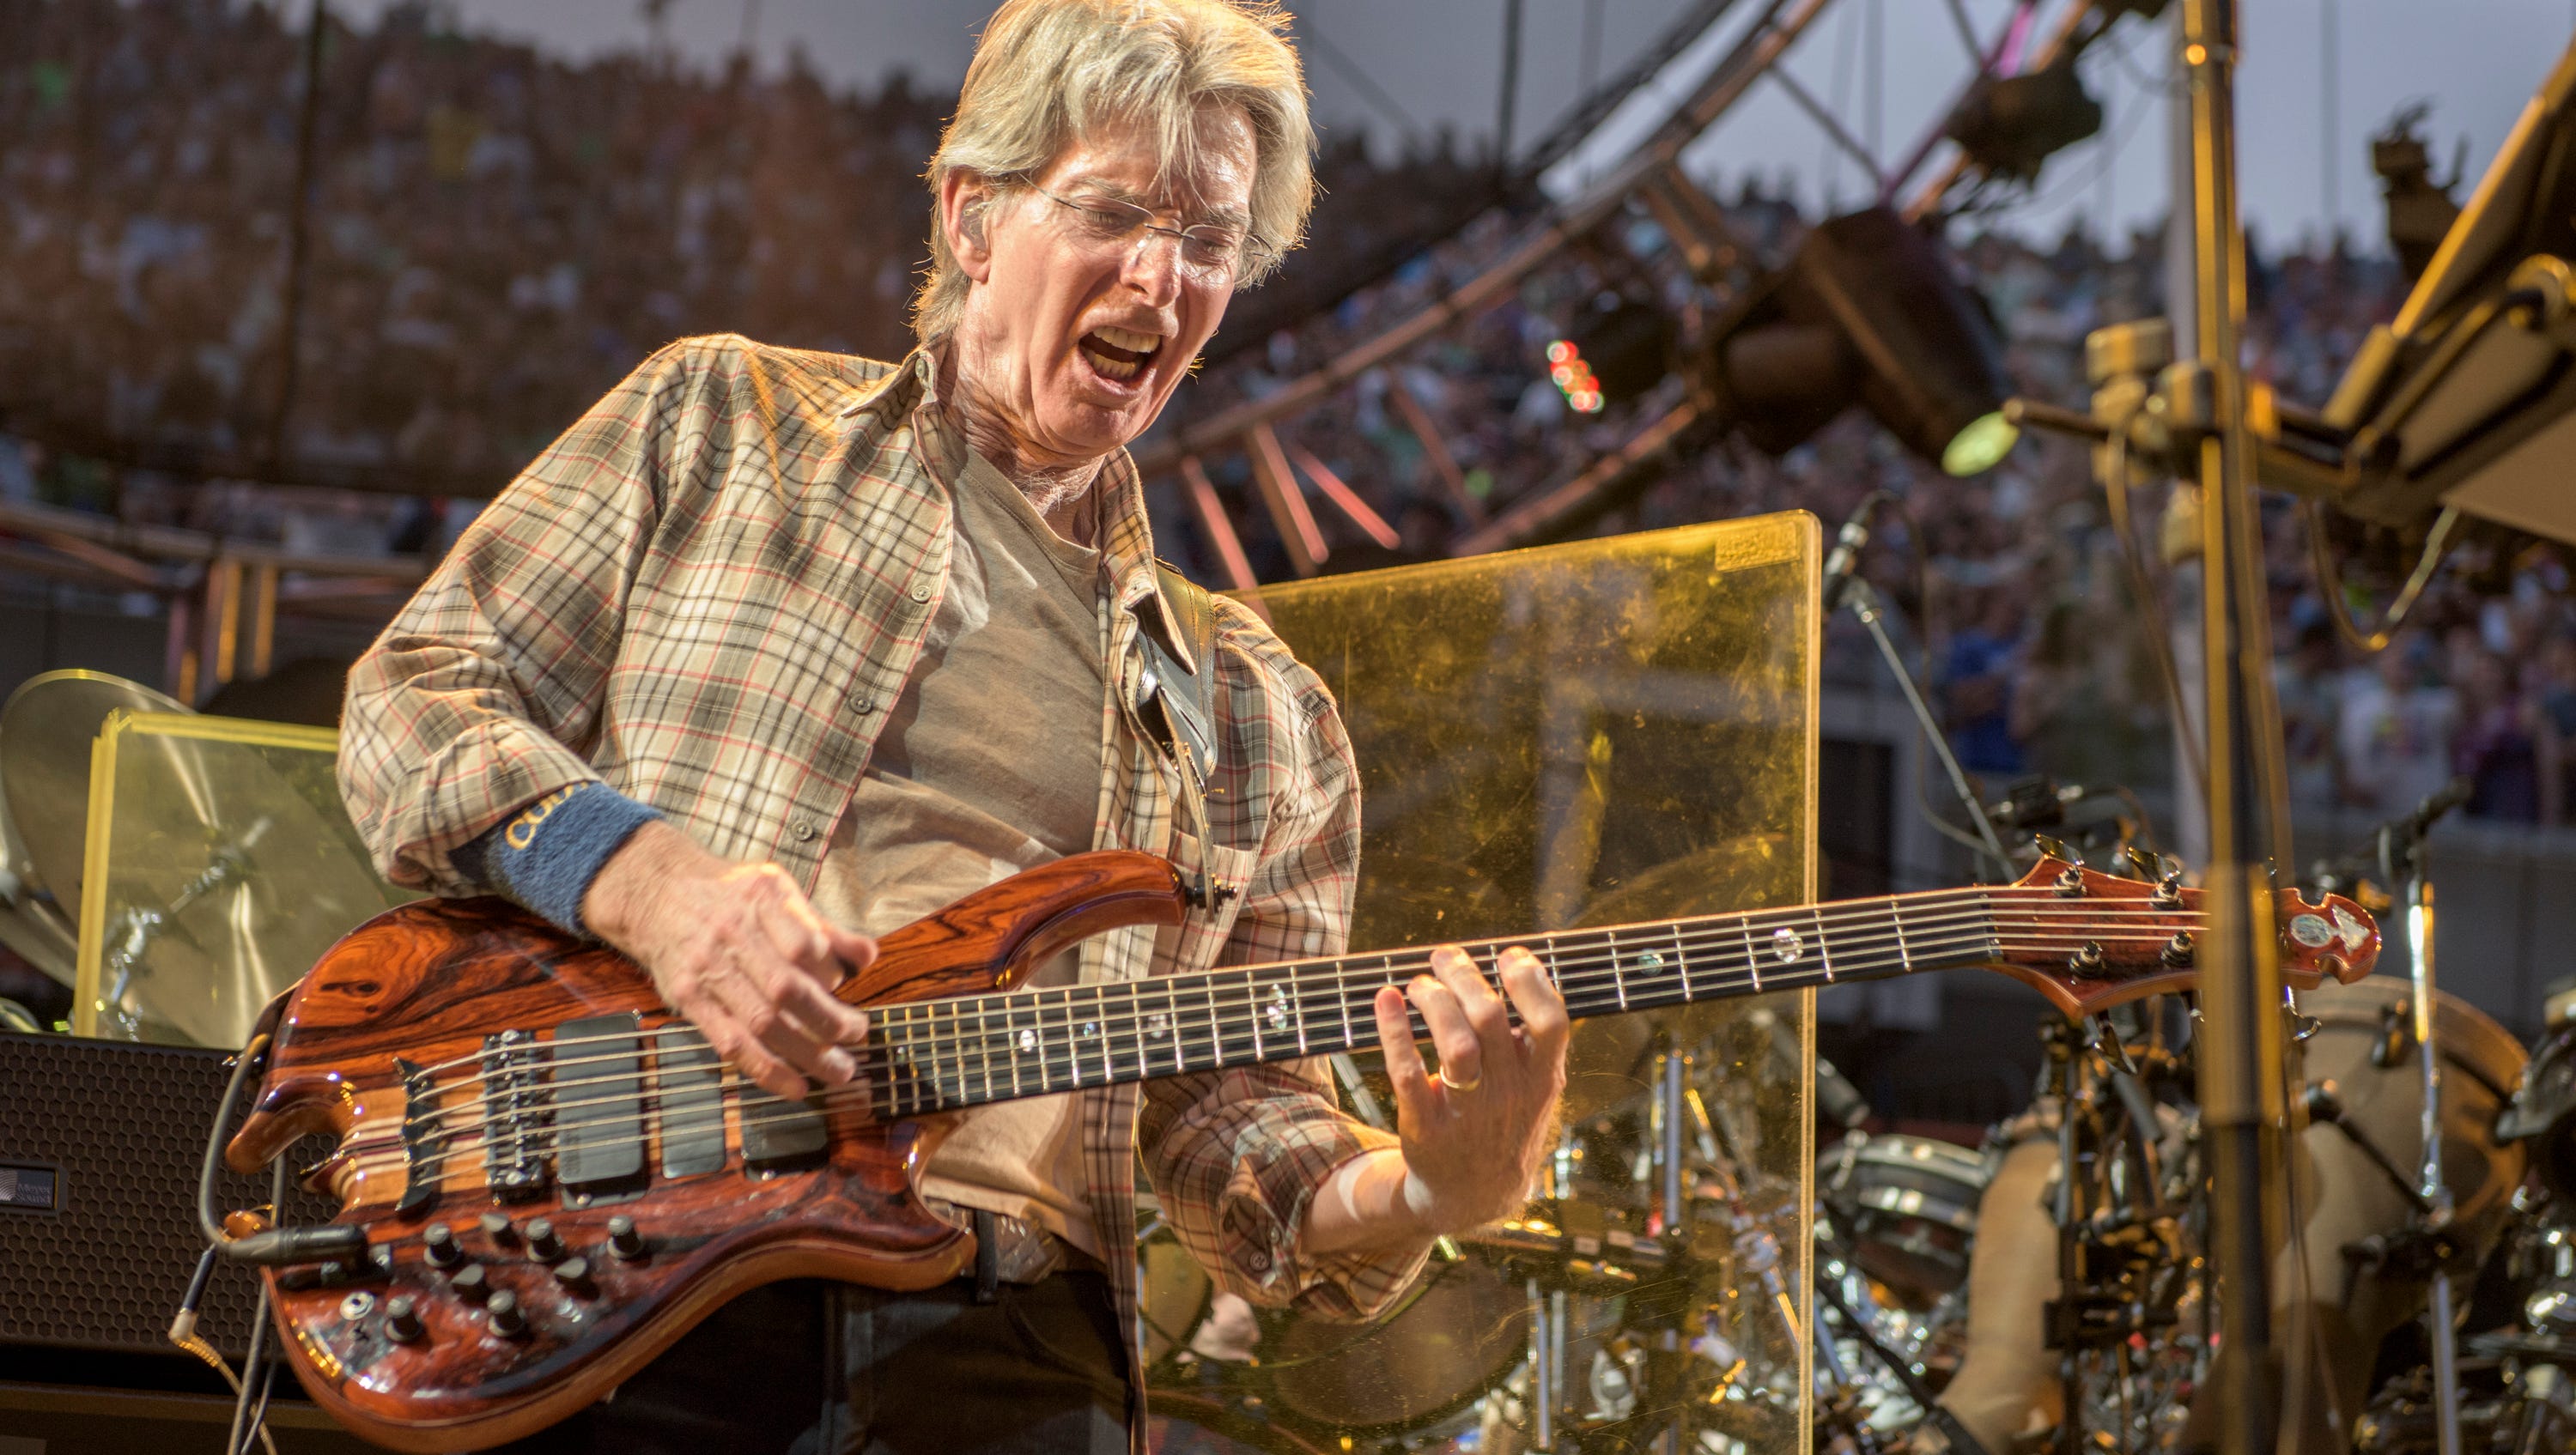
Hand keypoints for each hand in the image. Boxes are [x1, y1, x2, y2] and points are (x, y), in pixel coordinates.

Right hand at [583, 821, 876, 1099]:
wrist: (653, 892)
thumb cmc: (726, 893)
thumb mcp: (774, 888)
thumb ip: (821, 924)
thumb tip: (867, 955)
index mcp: (760, 901)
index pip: (804, 944)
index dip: (830, 971)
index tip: (845, 986)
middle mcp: (732, 935)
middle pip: (786, 988)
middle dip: (829, 1020)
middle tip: (857, 1036)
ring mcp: (707, 970)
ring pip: (761, 1021)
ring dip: (806, 1053)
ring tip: (839, 1070)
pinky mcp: (688, 999)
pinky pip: (729, 1042)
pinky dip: (765, 1068)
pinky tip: (795, 1086)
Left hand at [1369, 944, 1568, 1233]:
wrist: (1474, 1195)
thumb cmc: (1504, 1124)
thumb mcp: (1536, 1091)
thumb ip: (1534, 1042)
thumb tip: (1521, 969)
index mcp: (1541, 1079)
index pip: (1551, 1022)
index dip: (1531, 980)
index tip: (1507, 956)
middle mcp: (1508, 1094)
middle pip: (1490, 1019)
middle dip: (1463, 975)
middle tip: (1443, 958)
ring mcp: (1468, 1113)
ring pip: (1454, 1044)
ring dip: (1432, 1000)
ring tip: (1417, 985)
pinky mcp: (1426, 1128)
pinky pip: (1408, 1075)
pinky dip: (1393, 1032)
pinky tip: (1384, 1002)